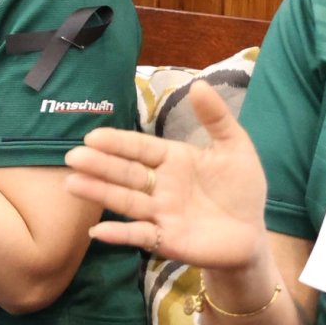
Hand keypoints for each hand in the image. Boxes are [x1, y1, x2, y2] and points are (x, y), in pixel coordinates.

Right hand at [67, 80, 269, 270]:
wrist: (252, 234)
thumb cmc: (241, 189)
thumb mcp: (236, 148)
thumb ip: (216, 118)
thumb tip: (198, 84)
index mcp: (173, 160)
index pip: (140, 148)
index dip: (118, 143)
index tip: (92, 136)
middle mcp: (160, 186)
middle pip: (126, 173)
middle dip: (99, 165)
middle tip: (73, 157)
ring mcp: (160, 213)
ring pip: (126, 201)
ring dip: (99, 193)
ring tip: (73, 185)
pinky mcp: (167, 240)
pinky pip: (140, 236)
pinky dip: (119, 234)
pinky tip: (97, 232)